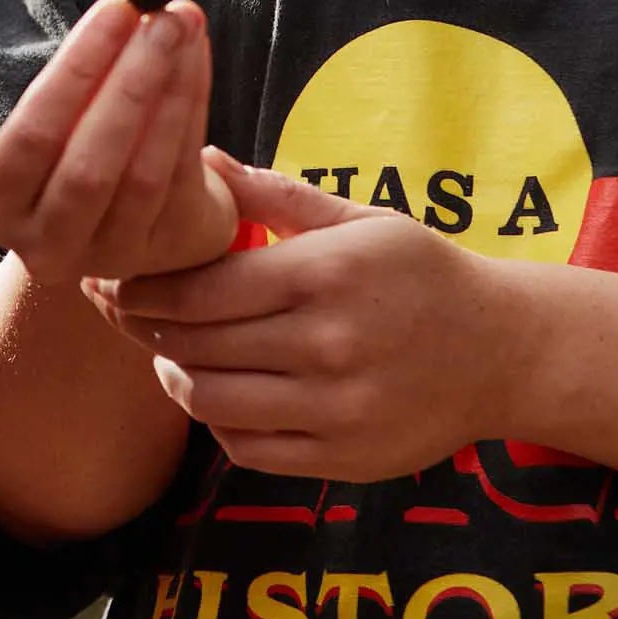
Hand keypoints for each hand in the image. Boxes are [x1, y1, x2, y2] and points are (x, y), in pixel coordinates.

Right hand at [0, 0, 239, 287]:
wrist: (130, 222)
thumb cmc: (81, 150)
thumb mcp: (59, 126)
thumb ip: (83, 78)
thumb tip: (131, 8)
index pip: (30, 137)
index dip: (76, 71)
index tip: (116, 9)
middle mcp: (46, 245)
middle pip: (88, 164)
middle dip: (130, 81)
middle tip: (160, 15)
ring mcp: (109, 256)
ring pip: (142, 173)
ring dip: (169, 90)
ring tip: (183, 26)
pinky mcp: (164, 249)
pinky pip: (181, 173)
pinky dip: (192, 104)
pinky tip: (197, 56)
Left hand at [89, 155, 531, 481]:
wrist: (503, 350)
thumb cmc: (421, 272)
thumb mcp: (357, 217)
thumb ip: (274, 194)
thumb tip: (203, 161)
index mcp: (325, 274)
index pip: (202, 288)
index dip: (145, 288)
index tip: (114, 278)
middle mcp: (327, 344)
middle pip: (197, 344)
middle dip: (144, 327)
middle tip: (119, 311)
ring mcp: (335, 408)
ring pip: (212, 400)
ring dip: (173, 377)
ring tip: (163, 353)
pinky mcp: (343, 457)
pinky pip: (247, 448)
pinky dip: (215, 422)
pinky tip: (213, 393)